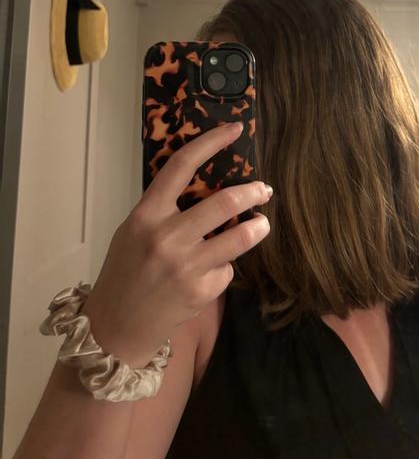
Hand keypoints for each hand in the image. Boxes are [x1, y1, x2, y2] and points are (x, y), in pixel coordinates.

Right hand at [81, 122, 270, 366]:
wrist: (115, 328)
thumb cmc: (125, 272)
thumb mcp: (134, 231)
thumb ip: (165, 209)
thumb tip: (207, 187)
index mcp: (146, 215)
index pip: (181, 166)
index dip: (211, 142)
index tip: (234, 129)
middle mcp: (167, 237)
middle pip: (224, 201)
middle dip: (253, 191)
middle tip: (264, 189)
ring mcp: (186, 266)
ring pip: (240, 236)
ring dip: (258, 227)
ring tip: (261, 224)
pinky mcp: (202, 292)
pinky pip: (226, 268)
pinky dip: (225, 266)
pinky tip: (211, 273)